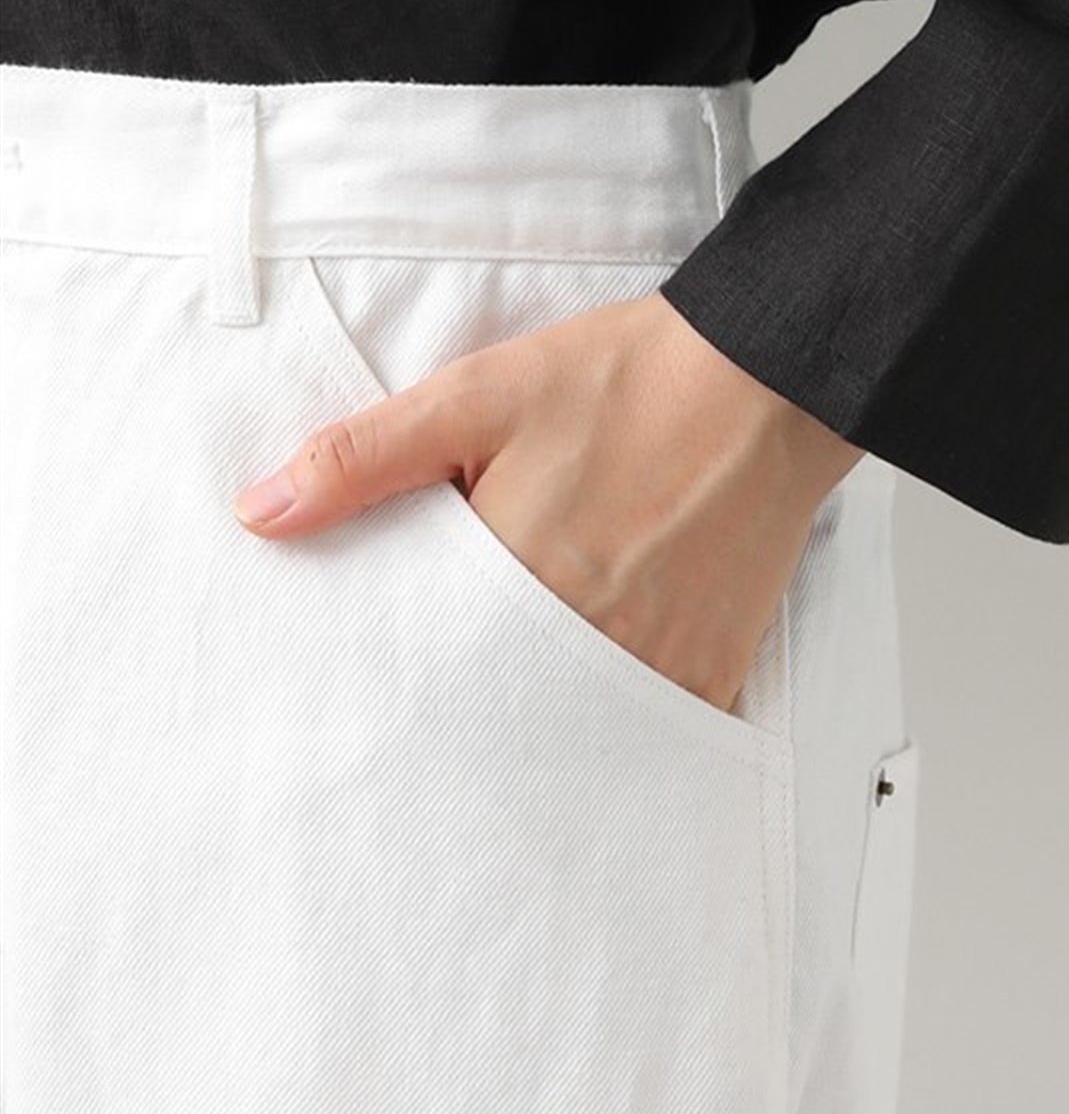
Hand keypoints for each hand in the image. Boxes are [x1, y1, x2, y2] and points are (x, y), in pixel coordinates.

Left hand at [233, 292, 864, 714]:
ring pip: (569, 732)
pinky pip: (647, 729)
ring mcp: (657, 664)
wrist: (762, 381)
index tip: (380, 689)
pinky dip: (613, 723)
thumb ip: (363, 459)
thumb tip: (261, 514)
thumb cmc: (623, 383)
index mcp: (516, 580)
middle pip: (495, 714)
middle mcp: (588, 639)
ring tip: (519, 702)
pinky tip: (592, 700)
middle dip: (463, 712)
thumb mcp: (476, 396)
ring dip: (537, 722)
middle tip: (439, 712)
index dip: (398, 677)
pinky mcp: (711, 670)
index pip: (424, 670)